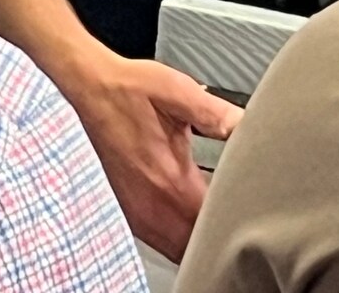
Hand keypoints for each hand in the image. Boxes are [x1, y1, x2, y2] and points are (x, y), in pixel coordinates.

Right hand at [48, 42, 241, 261]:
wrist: (86, 87)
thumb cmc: (127, 89)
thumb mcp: (178, 92)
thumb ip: (218, 114)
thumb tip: (249, 126)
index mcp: (170, 182)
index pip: (215, 226)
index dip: (238, 221)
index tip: (251, 207)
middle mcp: (151, 206)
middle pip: (197, 248)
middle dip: (219, 236)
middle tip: (239, 216)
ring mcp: (136, 214)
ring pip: (177, 251)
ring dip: (197, 240)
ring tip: (216, 219)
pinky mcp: (126, 211)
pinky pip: (160, 242)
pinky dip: (178, 238)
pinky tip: (188, 218)